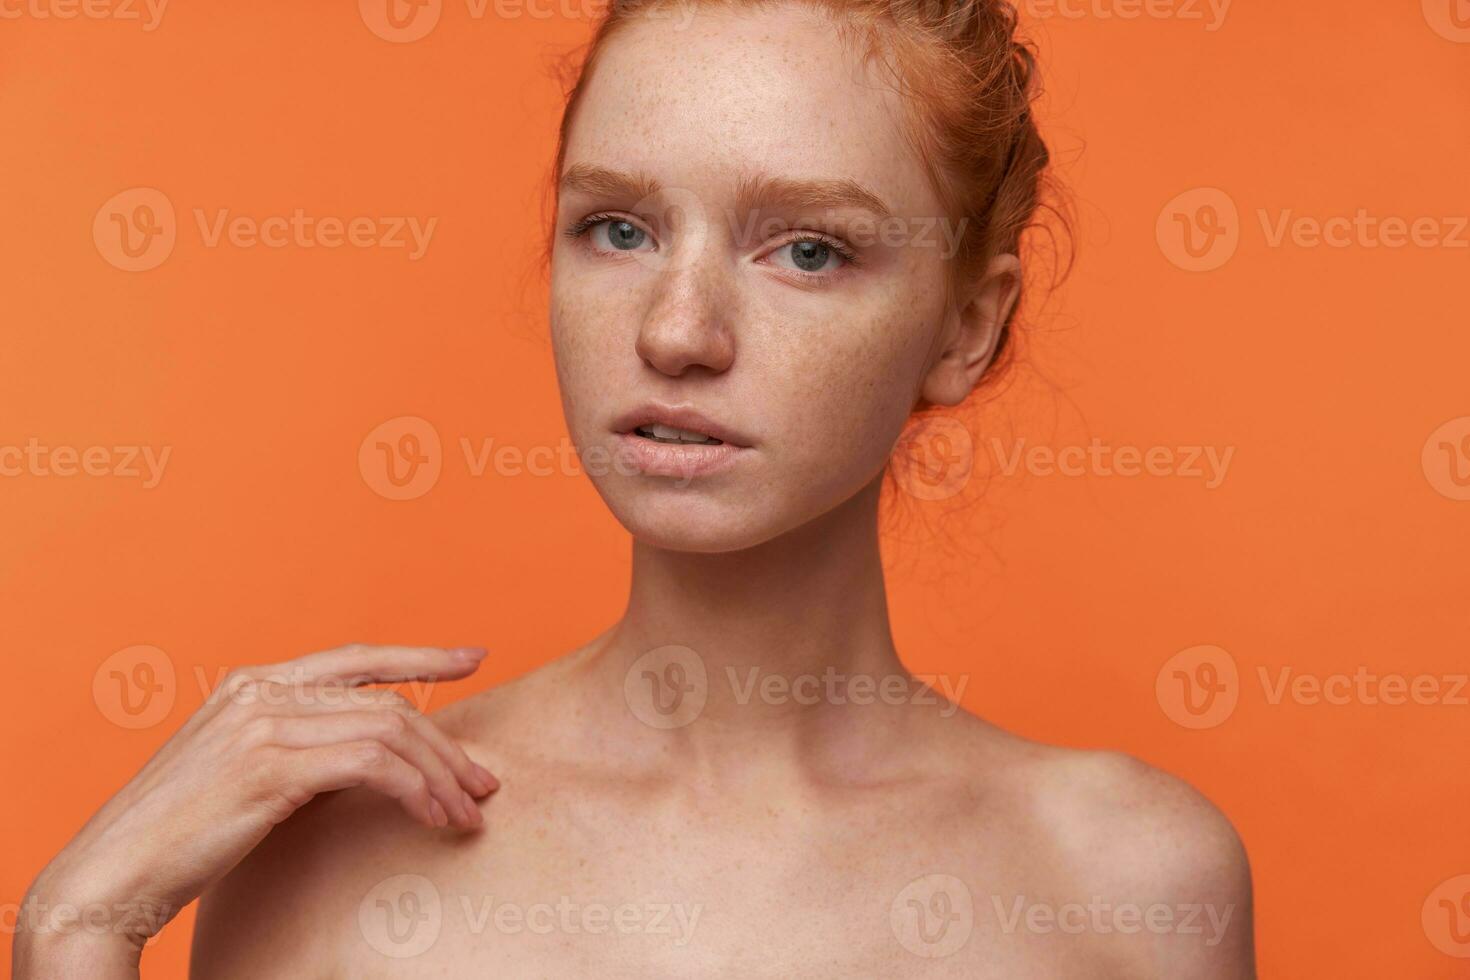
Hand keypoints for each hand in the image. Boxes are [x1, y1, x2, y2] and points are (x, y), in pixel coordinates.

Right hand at [14, 643, 497, 976]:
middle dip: (445, 744)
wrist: (112, 872)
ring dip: (439, 775)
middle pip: (386, 702)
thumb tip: (368, 762)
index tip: (472, 657)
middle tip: (482, 782)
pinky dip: (415, 790)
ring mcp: (265, 724)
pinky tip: (433, 818)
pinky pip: (374, 766)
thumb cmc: (177, 835)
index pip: (356, 658)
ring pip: (390, 731)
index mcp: (251, 683)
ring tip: (468, 813)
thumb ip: (294, 749)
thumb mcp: (239, 773)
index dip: (420, 656)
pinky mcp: (272, 766)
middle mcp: (260, 691)